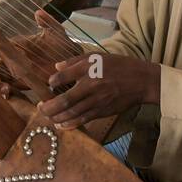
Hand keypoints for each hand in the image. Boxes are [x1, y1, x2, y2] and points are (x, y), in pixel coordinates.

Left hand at [37, 54, 159, 129]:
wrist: (142, 81)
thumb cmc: (118, 66)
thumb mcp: (97, 56)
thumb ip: (75, 61)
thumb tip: (56, 67)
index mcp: (89, 68)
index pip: (64, 76)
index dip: (53, 81)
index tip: (49, 84)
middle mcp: (92, 85)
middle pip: (66, 99)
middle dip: (50, 106)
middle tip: (40, 108)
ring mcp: (98, 100)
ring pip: (73, 112)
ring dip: (57, 117)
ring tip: (47, 117)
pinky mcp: (103, 111)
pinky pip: (84, 119)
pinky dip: (71, 124)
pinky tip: (61, 125)